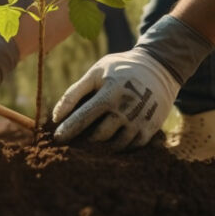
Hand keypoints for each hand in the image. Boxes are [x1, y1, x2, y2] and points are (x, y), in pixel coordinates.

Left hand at [52, 48, 178, 148]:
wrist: (159, 67)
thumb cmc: (120, 69)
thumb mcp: (96, 72)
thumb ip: (74, 93)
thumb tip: (56, 117)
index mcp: (110, 93)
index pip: (83, 118)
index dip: (68, 130)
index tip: (57, 139)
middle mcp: (126, 109)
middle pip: (98, 136)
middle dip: (85, 140)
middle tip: (77, 140)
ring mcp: (140, 121)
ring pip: (115, 145)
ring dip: (102, 146)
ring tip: (94, 141)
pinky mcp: (151, 128)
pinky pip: (130, 147)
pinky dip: (119, 146)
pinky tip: (113, 138)